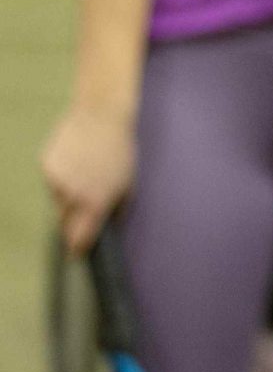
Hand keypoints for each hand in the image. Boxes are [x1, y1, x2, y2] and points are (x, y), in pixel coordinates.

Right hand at [42, 105, 135, 253]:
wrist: (101, 116)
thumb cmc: (121, 150)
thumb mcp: (128, 184)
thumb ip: (117, 209)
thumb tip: (110, 226)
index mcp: (95, 202)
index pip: (80, 238)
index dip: (78, 249)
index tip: (78, 254)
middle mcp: (73, 195)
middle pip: (66, 221)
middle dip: (74, 219)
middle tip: (85, 207)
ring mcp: (56, 180)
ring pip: (58, 199)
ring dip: (68, 194)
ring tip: (85, 174)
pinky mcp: (46, 166)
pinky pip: (52, 180)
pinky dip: (61, 177)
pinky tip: (75, 161)